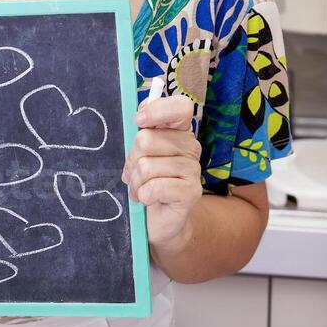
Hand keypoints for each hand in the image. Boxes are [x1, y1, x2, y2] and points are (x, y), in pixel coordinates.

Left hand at [121, 93, 201, 247]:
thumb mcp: (140, 153)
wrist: (160, 219)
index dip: (157, 110)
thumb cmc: (148, 180)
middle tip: (136, 173)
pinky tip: (148, 199)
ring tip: (141, 188)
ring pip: (146, 166)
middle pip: (146, 139)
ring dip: (136, 181)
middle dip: (133, 159)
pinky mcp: (191, 192)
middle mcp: (190, 147)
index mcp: (179, 131)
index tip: (139, 121)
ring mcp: (193, 169)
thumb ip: (142, 131)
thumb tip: (141, 114)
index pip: (180, 106)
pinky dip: (143, 195)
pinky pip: (154, 187)